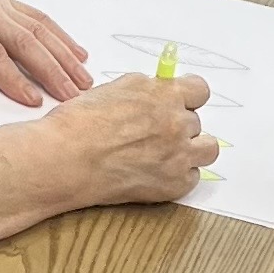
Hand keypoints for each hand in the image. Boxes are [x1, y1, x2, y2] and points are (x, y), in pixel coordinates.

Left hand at [0, 0, 91, 106]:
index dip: (12, 77)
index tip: (32, 101)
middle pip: (24, 41)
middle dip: (51, 70)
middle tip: (73, 98)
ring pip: (38, 28)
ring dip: (64, 55)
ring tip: (85, 81)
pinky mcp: (2, 2)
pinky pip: (38, 18)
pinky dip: (61, 37)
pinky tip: (78, 53)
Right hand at [38, 69, 220, 205]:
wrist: (66, 159)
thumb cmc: (79, 124)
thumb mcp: (115, 89)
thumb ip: (146, 90)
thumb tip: (158, 92)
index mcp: (164, 94)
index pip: (200, 90)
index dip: (188, 97)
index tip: (180, 103)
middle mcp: (177, 122)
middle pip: (196, 121)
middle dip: (177, 125)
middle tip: (154, 134)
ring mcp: (179, 155)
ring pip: (207, 149)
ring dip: (192, 149)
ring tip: (169, 154)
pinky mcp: (174, 183)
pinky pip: (192, 177)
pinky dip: (178, 176)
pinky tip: (157, 173)